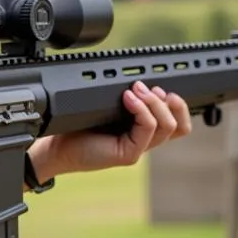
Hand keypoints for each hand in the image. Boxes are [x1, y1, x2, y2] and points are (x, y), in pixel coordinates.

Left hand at [30, 81, 191, 178]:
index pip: (178, 122)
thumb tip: (142, 82)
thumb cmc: (78, 127)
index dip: (178, 104)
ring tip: (135, 90)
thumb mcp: (108, 107)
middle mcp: (144, 141)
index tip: (159, 86)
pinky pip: (148, 129)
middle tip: (146, 87)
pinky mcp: (129, 154)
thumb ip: (127, 98)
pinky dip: (142, 110)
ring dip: (155, 102)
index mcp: (142, 131)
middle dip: (171, 101)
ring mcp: (138, 149)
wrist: (56, 146)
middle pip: (180, 125)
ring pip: (168, 126)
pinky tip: (127, 98)